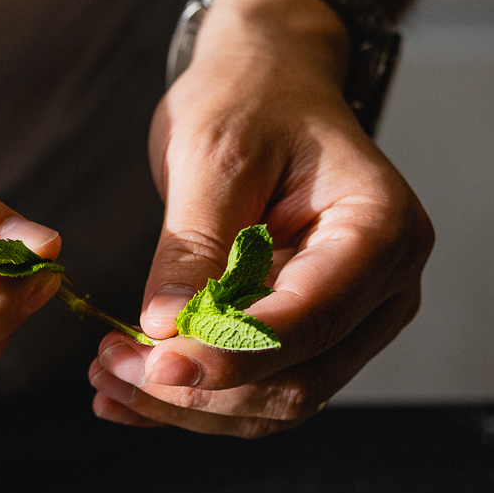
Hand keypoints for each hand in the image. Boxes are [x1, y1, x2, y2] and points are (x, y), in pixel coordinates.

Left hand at [88, 0, 432, 437]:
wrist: (269, 86)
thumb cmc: (251, 101)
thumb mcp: (213, 154)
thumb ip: (194, 246)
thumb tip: (164, 329)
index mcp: (381, 228)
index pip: (311, 318)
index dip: (231, 354)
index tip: (155, 365)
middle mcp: (385, 288)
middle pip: (295, 379)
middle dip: (198, 389)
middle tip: (109, 366)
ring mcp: (353, 321)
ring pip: (274, 403)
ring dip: (187, 406)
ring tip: (108, 375)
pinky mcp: (313, 341)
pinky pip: (257, 393)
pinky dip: (192, 402)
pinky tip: (126, 395)